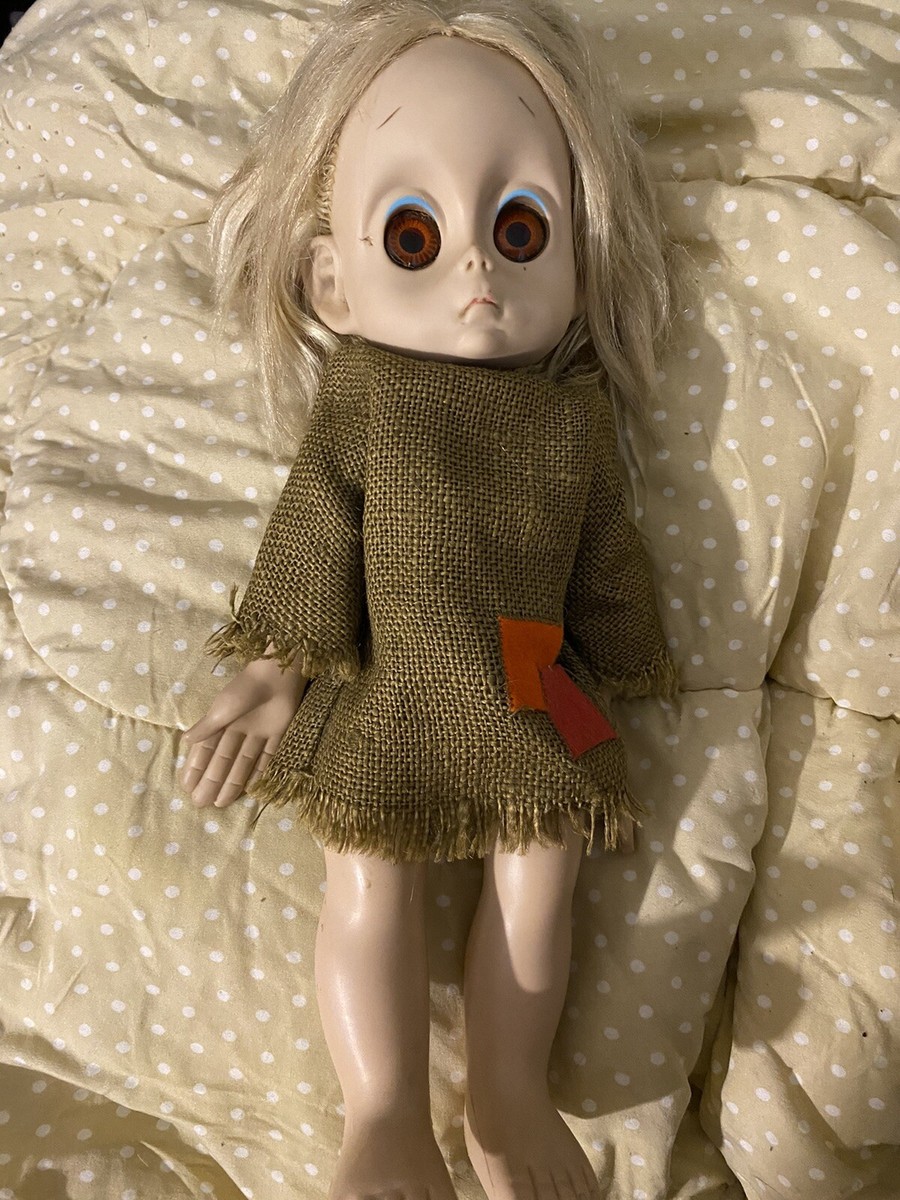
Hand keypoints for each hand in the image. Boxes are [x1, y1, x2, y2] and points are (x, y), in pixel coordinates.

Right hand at [179, 655, 306, 808]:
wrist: (277, 674)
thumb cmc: (245, 689)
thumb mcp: (222, 709)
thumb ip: (207, 728)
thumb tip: (185, 742)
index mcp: (222, 722)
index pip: (206, 750)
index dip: (196, 768)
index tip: (186, 786)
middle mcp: (239, 731)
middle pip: (223, 761)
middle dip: (212, 781)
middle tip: (201, 802)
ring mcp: (258, 733)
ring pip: (243, 763)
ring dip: (233, 782)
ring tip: (221, 802)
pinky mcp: (278, 734)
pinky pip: (268, 757)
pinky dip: (259, 773)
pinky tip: (250, 790)